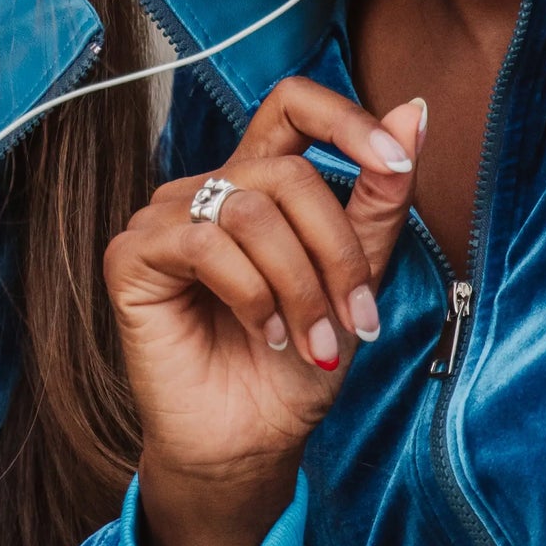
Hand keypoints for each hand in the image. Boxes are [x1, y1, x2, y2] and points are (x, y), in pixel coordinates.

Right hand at [105, 79, 424, 545]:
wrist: (251, 442)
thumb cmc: (296, 365)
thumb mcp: (354, 280)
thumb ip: (378, 202)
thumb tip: (413, 112)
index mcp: (259, 183)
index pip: (292, 103)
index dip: (345, 118)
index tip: (398, 162)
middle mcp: (208, 190)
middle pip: (288, 172)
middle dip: (337, 251)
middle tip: (356, 318)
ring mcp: (164, 219)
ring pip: (253, 211)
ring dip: (299, 286)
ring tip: (310, 340)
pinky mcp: (132, 256)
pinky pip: (205, 245)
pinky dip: (251, 296)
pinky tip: (264, 334)